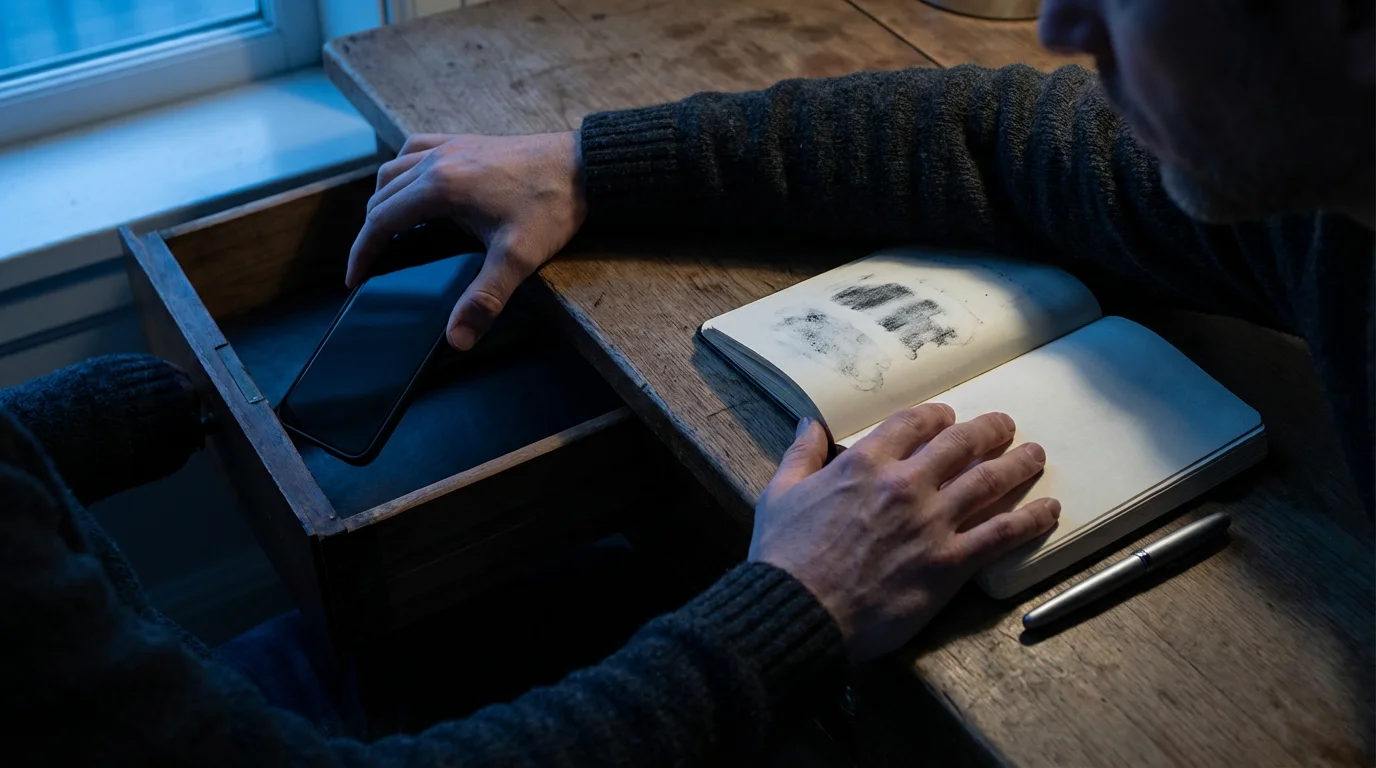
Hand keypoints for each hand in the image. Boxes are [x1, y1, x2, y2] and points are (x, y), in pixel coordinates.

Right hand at [347, 132, 585, 349]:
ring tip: (388, 229)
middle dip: (370, 230)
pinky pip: (419, 148)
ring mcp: (453, 146)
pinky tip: (418, 186)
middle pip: (382, 194)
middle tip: (371, 263)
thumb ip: (484, 298)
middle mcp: (438, 159)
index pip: (381, 220)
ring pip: (395, 167)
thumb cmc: (552, 206)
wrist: (586, 165)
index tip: (354, 278)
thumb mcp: (518, 258)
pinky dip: (405, 169)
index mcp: (440, 186)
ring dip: (384, 198)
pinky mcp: (469, 141)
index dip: (362, 251)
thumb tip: (456, 338)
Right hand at [749, 406, 1059, 661]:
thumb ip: (800, 456)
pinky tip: (1049, 510)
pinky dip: (1031, 519)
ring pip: (989, 481)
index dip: (936, 416)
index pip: (913, 423)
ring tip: (1036, 455)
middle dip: (988, 431)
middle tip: (1005, 427)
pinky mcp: (949, 563)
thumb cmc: (784, 557)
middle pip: (961, 444)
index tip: (948, 418)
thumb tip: (810, 425)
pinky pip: (1002, 533)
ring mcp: (932, 522)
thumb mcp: (779, 494)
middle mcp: (905, 484)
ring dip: (1018, 464)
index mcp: (864, 463)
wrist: (800, 611)